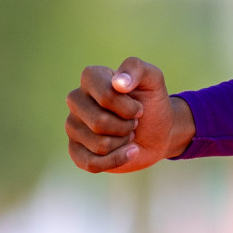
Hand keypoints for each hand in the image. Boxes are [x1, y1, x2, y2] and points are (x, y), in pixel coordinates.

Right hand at [64, 56, 194, 173]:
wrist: (159, 131)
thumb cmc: (152, 103)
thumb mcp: (153, 80)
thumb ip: (137, 69)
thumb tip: (118, 83)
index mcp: (91, 78)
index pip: (104, 96)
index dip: (127, 107)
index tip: (138, 107)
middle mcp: (76, 100)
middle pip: (99, 123)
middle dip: (126, 126)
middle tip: (133, 121)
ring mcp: (73, 126)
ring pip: (99, 145)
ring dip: (123, 142)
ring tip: (127, 133)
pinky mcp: (76, 151)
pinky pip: (92, 163)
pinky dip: (118, 159)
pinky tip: (129, 151)